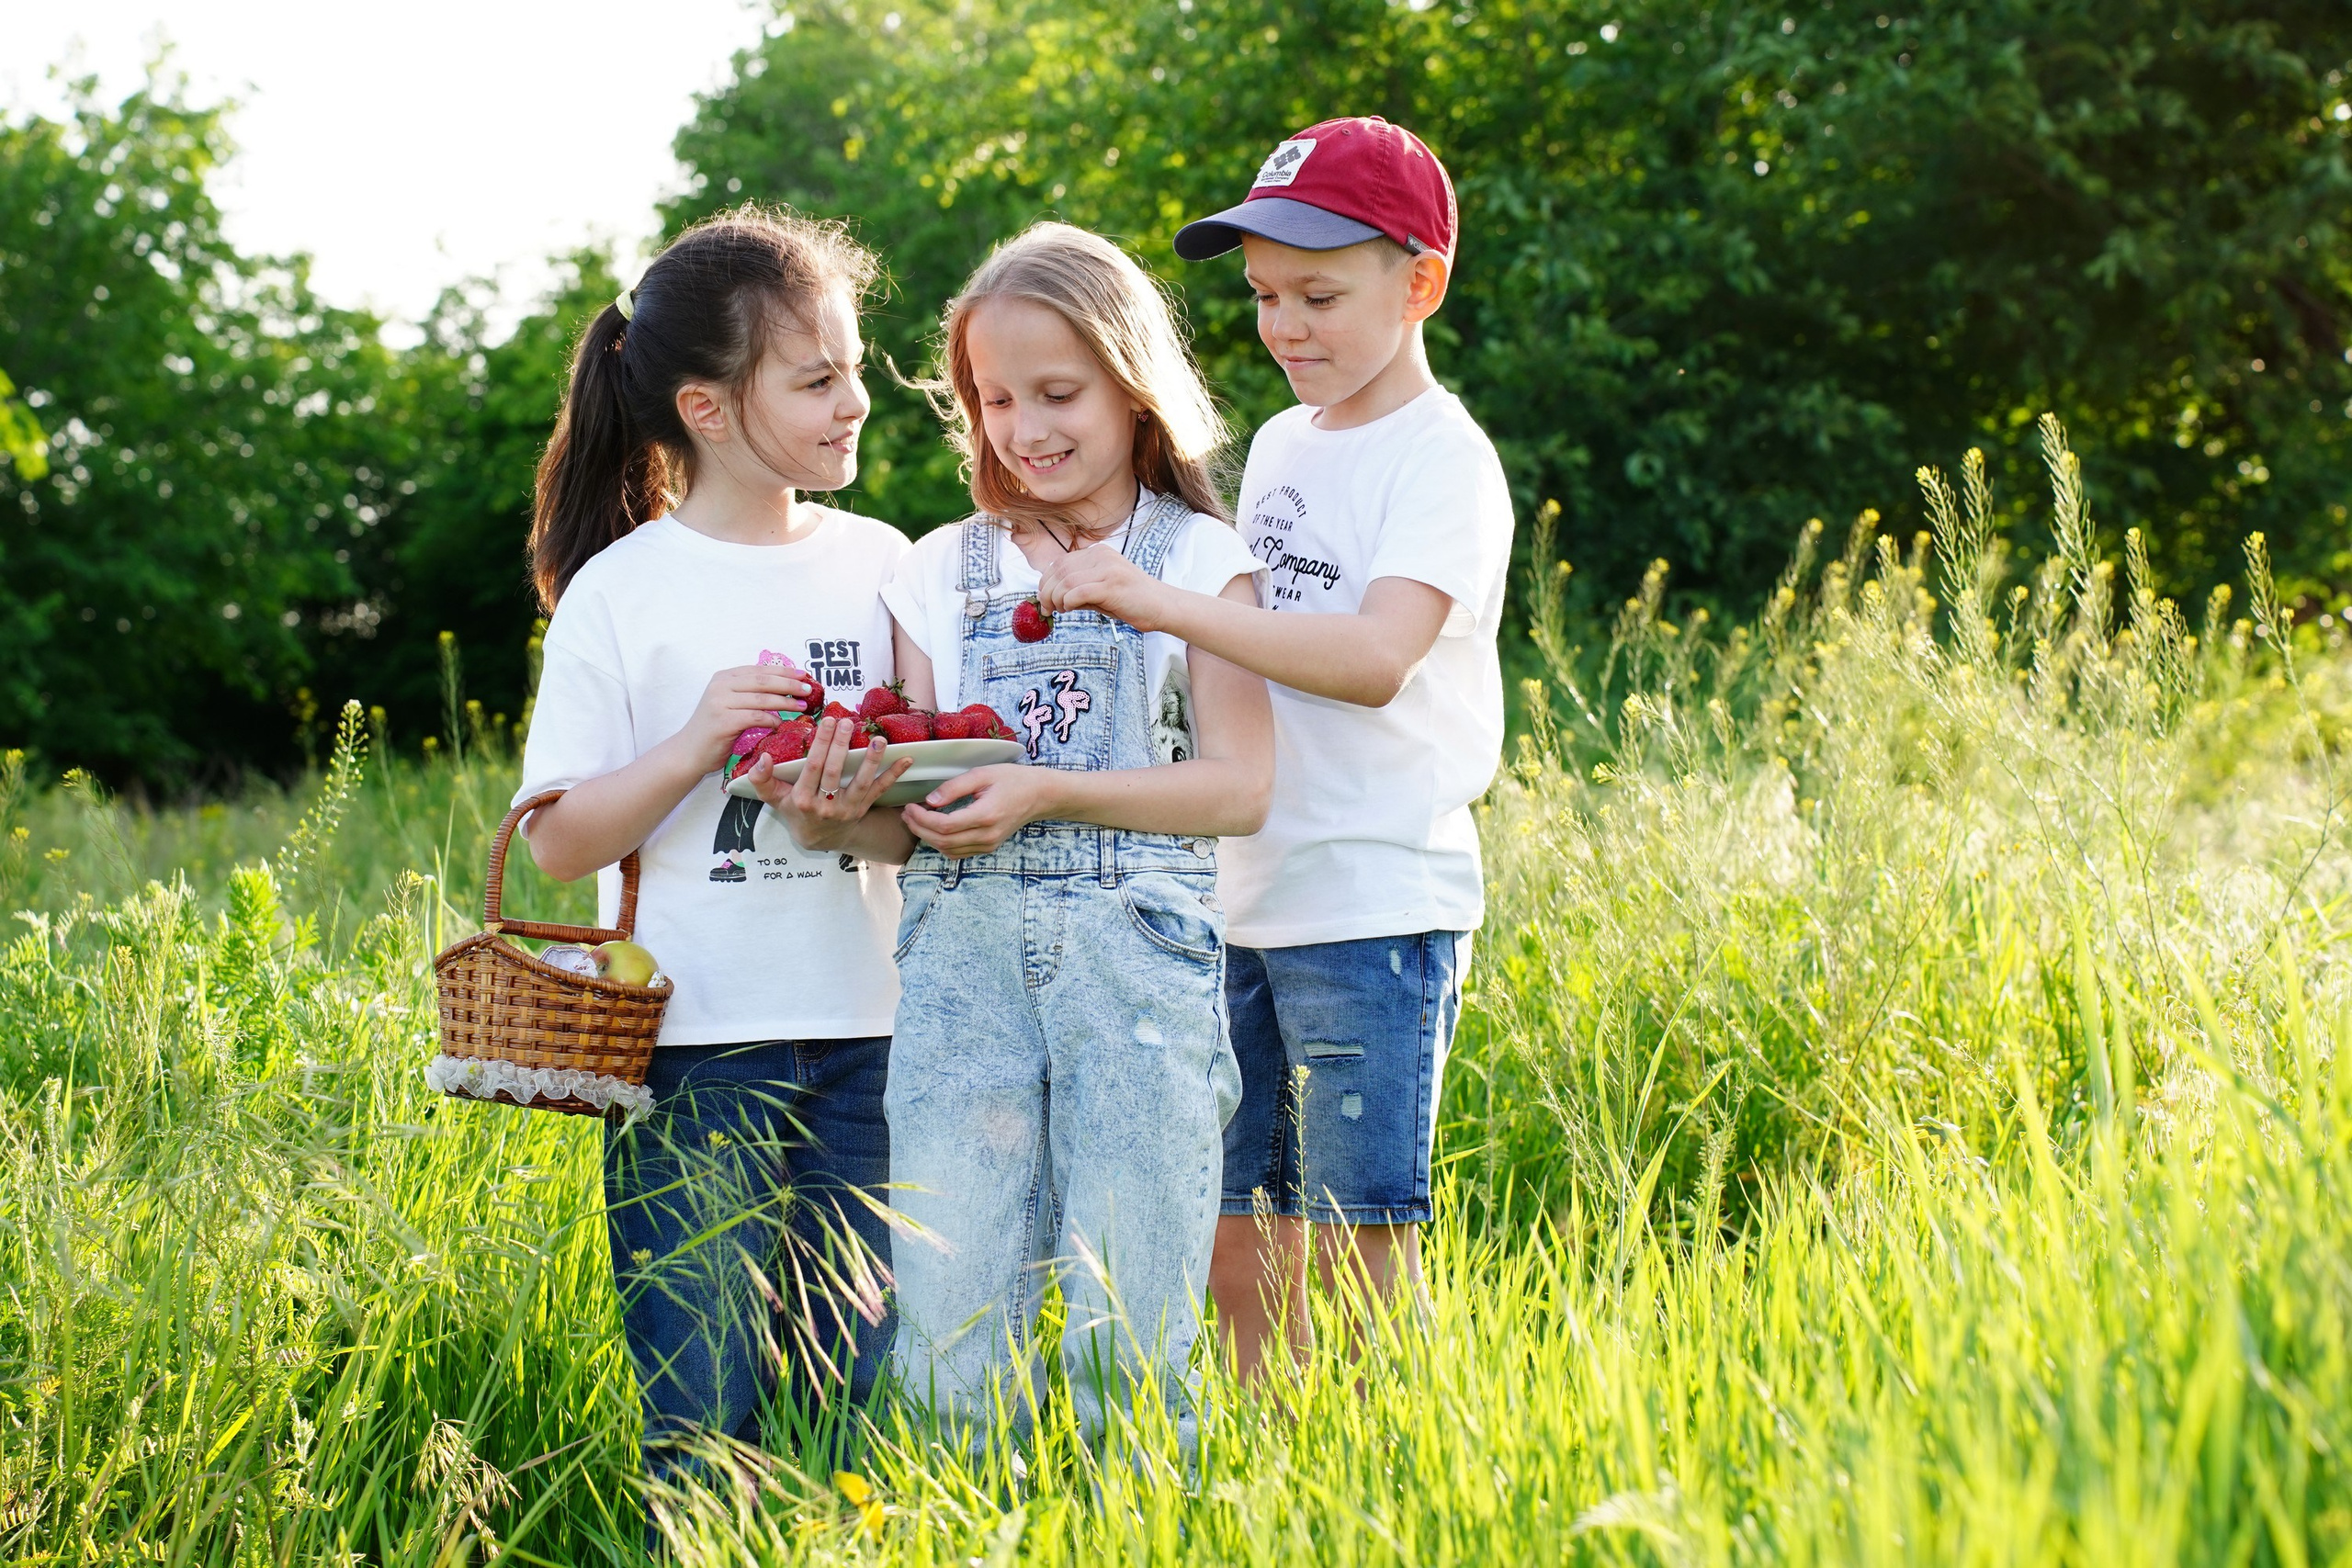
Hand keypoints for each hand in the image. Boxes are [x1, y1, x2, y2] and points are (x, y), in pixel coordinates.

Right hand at [680, 664, 812, 773]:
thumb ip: (749, 693)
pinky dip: (771, 720)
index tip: (803, 674)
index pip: (759, 670)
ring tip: (802, 706)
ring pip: (762, 698)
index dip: (783, 671)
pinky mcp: (723, 721)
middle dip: (789, 684)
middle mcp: (720, 686)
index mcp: (723, 677)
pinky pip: (755, 717)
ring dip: (785, 702)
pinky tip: (781, 724)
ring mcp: (720, 702)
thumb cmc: (714, 730)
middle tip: (808, 689)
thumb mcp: (729, 704)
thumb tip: (783, 687)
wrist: (689, 752)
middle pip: (763, 681)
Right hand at [750, 717, 912, 851]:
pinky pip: (880, 790)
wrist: (818, 838)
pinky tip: (907, 759)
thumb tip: (763, 758)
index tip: (828, 721)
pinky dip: (894, 774)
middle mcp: (825, 805)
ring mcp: (847, 808)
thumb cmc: (794, 810)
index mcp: (802, 799)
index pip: (813, 767)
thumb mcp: (774, 797)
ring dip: (872, 760)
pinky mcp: (863, 809)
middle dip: (842, 746)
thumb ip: (762, 779)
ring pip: (861, 782)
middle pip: (835, 772)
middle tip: (848, 722)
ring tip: (878, 739)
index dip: (821, 745)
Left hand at [900, 764, 1062, 858]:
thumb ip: (954, 787)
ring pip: (948, 850)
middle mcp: (987, 835)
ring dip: (927, 838)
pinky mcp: (988, 847)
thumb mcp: (982, 774)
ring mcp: (988, 844)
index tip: (910, 805)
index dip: (922, 818)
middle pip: (942, 841)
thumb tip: (930, 800)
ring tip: (915, 820)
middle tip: (907, 814)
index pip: (944, 825)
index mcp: (986, 815)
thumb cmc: (1012, 779)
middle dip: (919, 829)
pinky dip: (941, 844)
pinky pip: (958, 852)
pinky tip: (933, 829)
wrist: (1039, 795)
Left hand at [1036, 544, 1172, 629]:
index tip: (1044, 599)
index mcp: (1098, 553)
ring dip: (1055, 599)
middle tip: (1046, 609)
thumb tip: (1051, 597)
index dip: (1046, 581)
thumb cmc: (1132, 601)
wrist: (1163, 606)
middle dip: (1047, 591)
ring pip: (1066, 581)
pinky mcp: (1112, 585)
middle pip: (1059, 570)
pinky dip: (1068, 602)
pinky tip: (1069, 610)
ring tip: (1058, 611)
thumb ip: (1078, 589)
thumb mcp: (1101, 590)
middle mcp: (1101, 556)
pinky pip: (1078, 592)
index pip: (1061, 562)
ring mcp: (1107, 568)